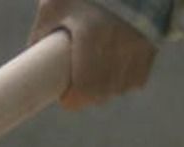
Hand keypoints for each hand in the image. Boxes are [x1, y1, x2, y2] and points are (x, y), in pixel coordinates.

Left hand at [29, 0, 158, 110]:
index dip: (73, 99)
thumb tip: (32, 59)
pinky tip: (114, 72)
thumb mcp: (54, 5)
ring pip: (121, 88)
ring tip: (94, 78)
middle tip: (75, 88)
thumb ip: (41, 32)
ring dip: (106, 90)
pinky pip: (137, 79)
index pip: (84, 89)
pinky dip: (125, 81)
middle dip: (87, 96)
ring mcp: (138, 47)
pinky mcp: (152, 46)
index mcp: (91, 36)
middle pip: (102, 93)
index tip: (64, 97)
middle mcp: (118, 45)